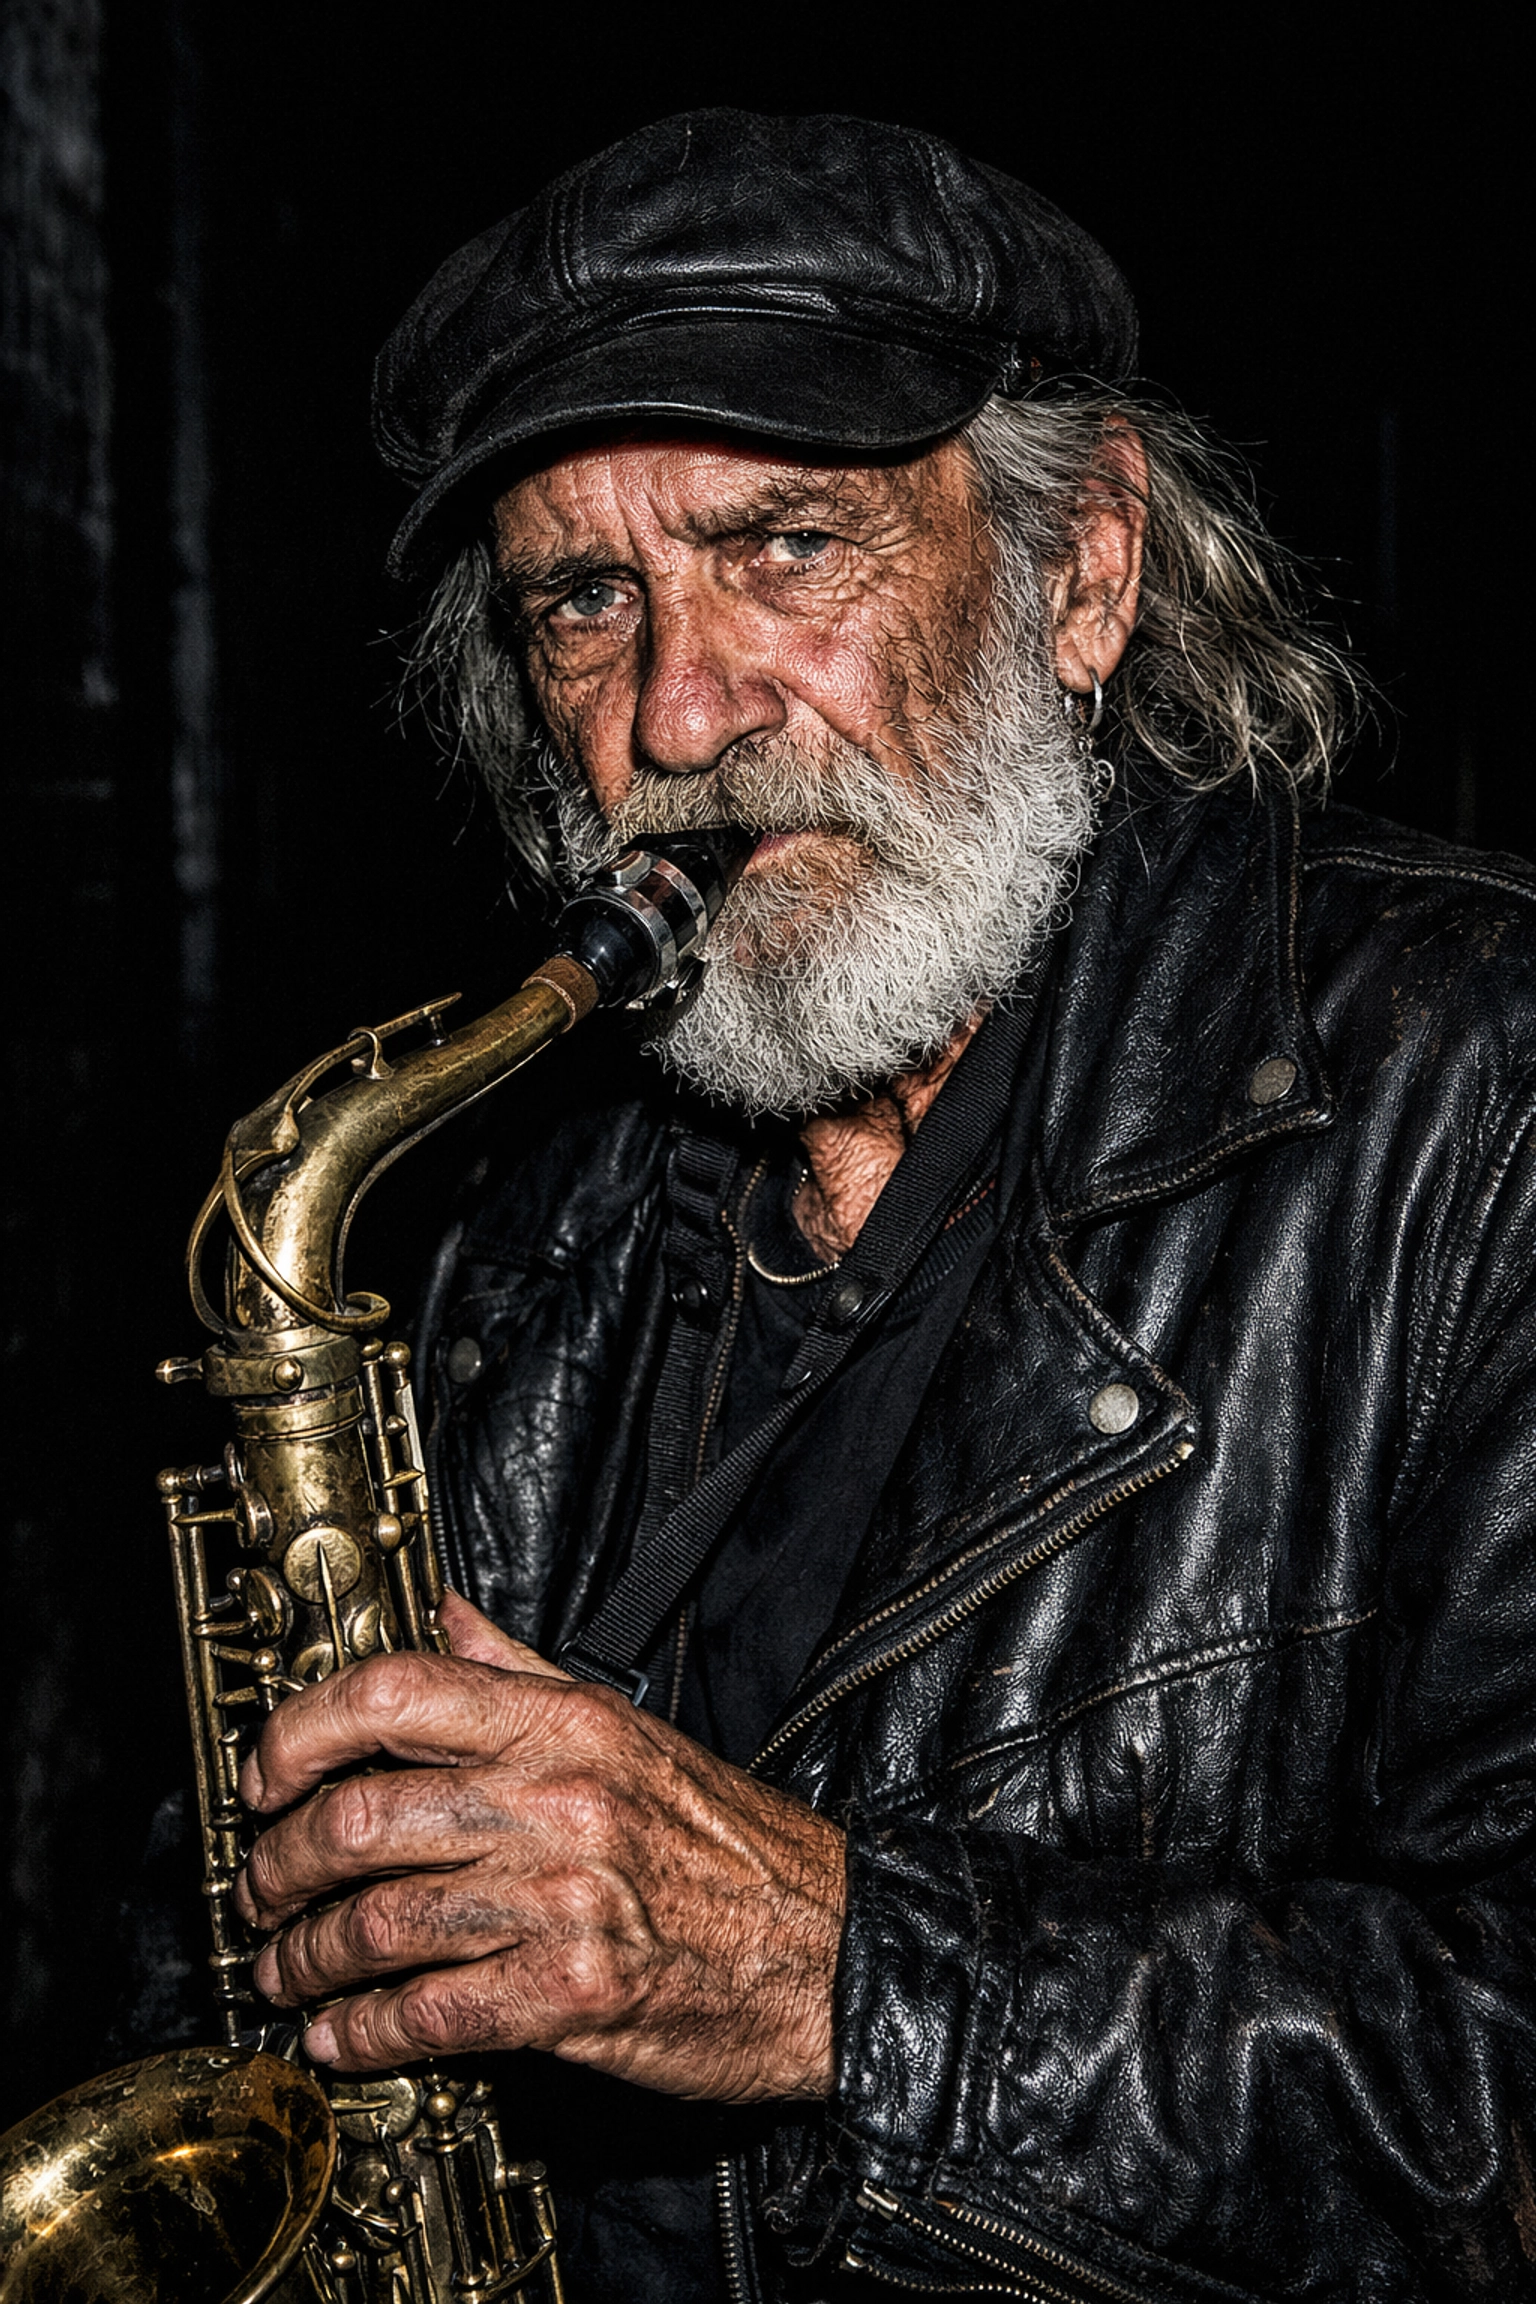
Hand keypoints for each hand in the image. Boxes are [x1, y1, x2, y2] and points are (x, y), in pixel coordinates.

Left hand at [235, 1592, 844, 2098]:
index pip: (393, 1694)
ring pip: (379, 1921)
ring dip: (306, 1957)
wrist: (831, 1947)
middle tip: (259, 1891)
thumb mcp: (632, 1729)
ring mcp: (562, 1897)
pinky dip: (364, 2031)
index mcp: (564, 1724)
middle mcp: (557, 1799)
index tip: (264, 1775)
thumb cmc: (733, 1846)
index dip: (299, 1732)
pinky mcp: (571, 1993)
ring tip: (287, 1970)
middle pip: (359, 1816)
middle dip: (280, 1865)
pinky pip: (429, 2012)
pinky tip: (343, 2035)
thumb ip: (522, 1671)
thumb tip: (445, 1617)